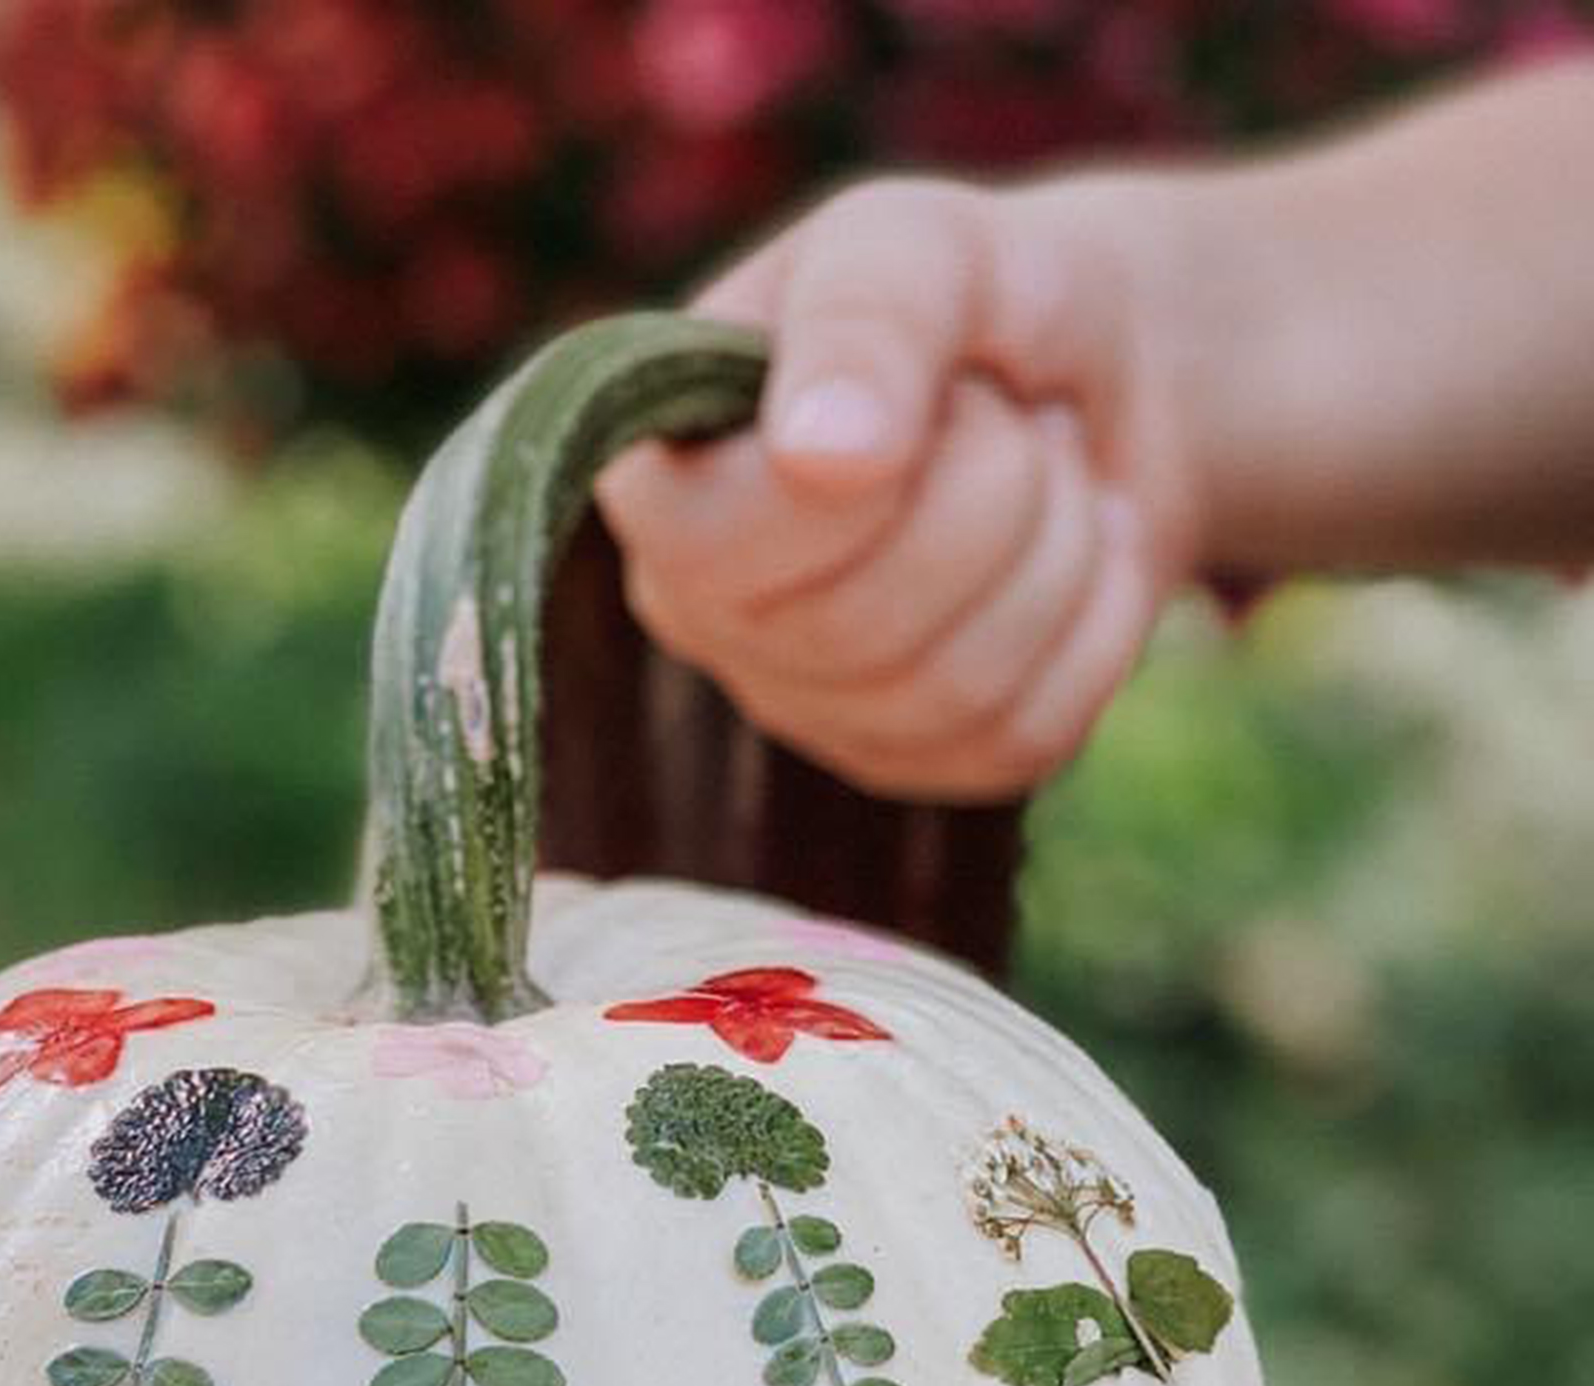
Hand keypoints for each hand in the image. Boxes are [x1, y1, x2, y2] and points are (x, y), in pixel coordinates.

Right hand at [597, 176, 1196, 800]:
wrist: (1110, 370)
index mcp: (662, 484)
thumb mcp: (922, 240)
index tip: (943, 377)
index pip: (722, 546)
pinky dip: (1099, 629)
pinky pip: (1022, 741)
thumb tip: (819, 454)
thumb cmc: (980, 296)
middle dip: (994, 492)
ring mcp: (807, 703)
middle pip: (857, 630)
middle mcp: (707, 614)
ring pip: (950, 695)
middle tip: (1011, 417)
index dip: (868, 473)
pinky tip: (1089, 553)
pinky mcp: (914, 758)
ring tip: (1050, 475)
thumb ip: (864, 317)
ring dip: (1059, 552)